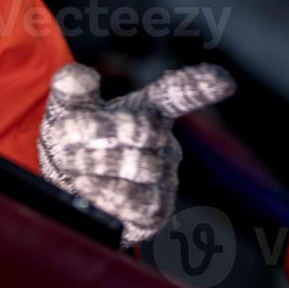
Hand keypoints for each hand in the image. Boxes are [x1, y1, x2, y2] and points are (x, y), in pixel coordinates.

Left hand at [38, 63, 234, 246]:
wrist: (66, 190)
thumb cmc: (74, 140)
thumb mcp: (67, 107)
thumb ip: (72, 86)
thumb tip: (80, 74)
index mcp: (147, 110)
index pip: (178, 94)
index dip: (199, 86)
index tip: (224, 81)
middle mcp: (163, 143)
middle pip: (143, 128)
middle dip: (99, 130)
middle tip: (64, 134)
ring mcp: (164, 179)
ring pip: (140, 166)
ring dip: (95, 164)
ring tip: (71, 164)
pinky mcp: (154, 213)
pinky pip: (133, 202)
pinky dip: (102, 193)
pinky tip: (85, 188)